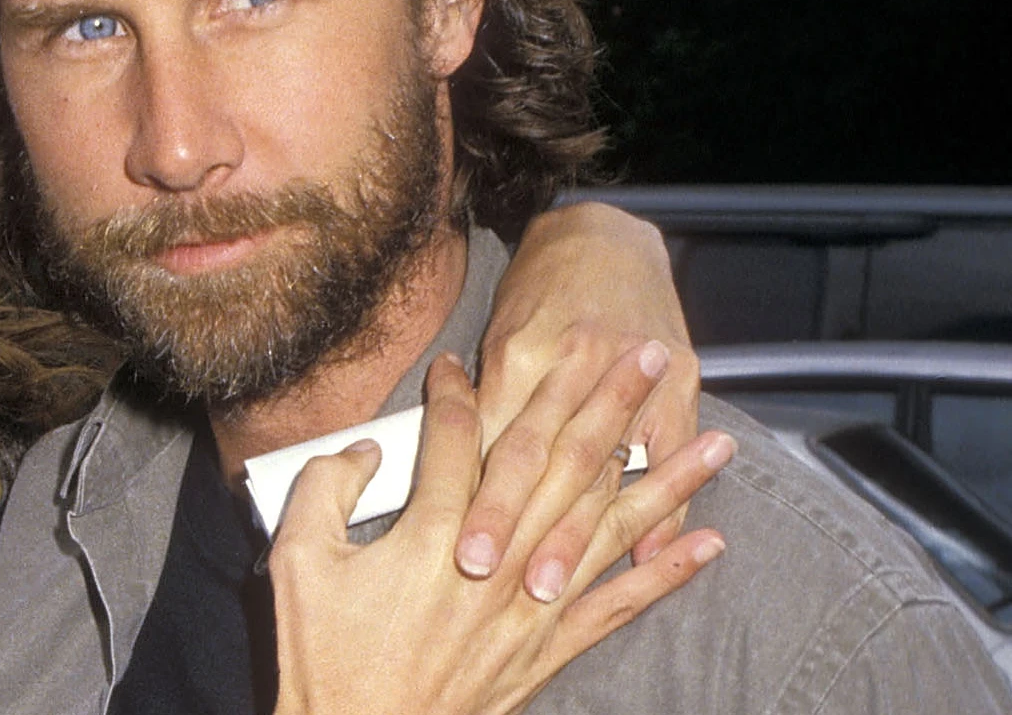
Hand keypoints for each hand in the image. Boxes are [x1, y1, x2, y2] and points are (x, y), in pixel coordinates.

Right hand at [268, 352, 731, 714]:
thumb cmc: (325, 657)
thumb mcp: (299, 561)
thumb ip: (325, 491)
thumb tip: (363, 451)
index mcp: (434, 533)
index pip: (457, 438)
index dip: (453, 393)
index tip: (455, 367)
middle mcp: (499, 560)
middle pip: (560, 462)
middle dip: (604, 401)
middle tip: (641, 354)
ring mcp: (532, 607)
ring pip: (610, 525)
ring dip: (664, 478)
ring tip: (712, 441)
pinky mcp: (548, 650)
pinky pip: (620, 604)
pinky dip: (666, 573)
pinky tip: (706, 542)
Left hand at [472, 201, 700, 582]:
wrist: (607, 235)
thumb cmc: (538, 291)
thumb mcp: (497, 333)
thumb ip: (481, 397)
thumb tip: (448, 464)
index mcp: (522, 352)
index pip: (489, 433)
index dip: (468, 489)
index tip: (446, 541)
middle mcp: (575, 363)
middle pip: (537, 458)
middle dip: (512, 523)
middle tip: (486, 578)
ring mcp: (632, 375)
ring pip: (596, 468)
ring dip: (574, 534)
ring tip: (550, 587)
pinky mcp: (679, 384)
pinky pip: (666, 456)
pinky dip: (662, 513)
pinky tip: (646, 562)